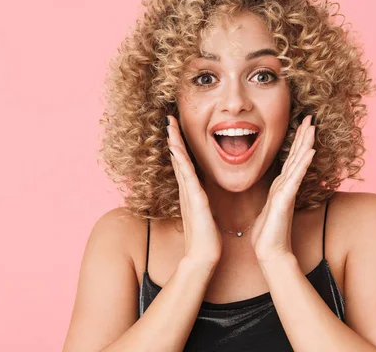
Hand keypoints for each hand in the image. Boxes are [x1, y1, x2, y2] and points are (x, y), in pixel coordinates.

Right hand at [166, 115, 221, 268]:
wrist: (204, 256)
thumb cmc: (206, 237)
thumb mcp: (205, 213)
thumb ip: (202, 201)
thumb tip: (203, 194)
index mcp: (191, 192)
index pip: (184, 163)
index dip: (179, 145)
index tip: (176, 129)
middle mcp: (187, 190)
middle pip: (178, 158)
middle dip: (173, 138)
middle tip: (168, 119)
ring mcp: (189, 194)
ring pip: (180, 163)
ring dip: (175, 144)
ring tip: (170, 126)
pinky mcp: (195, 200)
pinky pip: (187, 176)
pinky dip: (181, 161)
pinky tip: (177, 149)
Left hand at [250, 114, 316, 262]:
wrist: (269, 252)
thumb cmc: (268, 233)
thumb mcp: (268, 208)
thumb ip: (273, 197)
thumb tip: (274, 191)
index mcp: (281, 186)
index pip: (291, 159)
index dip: (297, 142)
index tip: (302, 124)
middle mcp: (287, 186)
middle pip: (298, 156)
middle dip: (304, 136)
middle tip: (310, 117)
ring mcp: (287, 192)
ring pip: (298, 163)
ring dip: (305, 144)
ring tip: (311, 127)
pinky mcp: (285, 200)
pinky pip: (294, 178)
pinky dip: (302, 164)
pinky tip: (309, 152)